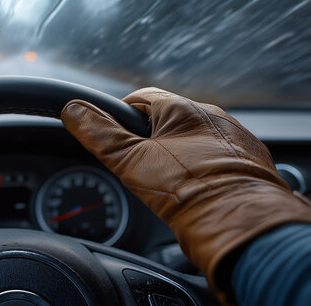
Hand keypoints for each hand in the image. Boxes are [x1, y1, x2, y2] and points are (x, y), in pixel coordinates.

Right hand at [61, 87, 310, 303]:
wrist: (240, 226)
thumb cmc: (187, 191)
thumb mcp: (129, 161)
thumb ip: (98, 134)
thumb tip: (72, 110)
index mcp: (183, 108)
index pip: (141, 98)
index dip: (120, 116)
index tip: (113, 136)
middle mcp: (213, 116)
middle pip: (168, 120)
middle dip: (150, 139)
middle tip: (139, 166)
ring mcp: (235, 139)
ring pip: (194, 139)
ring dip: (178, 153)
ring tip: (167, 182)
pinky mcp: (251, 163)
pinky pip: (218, 157)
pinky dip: (203, 168)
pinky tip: (195, 189)